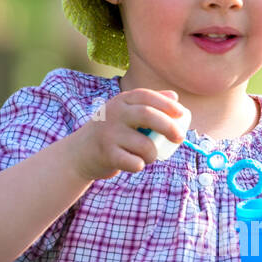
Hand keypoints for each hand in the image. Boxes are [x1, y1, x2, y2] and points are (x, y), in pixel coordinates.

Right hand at [72, 88, 186, 181]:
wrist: (80, 153)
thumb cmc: (111, 131)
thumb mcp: (125, 112)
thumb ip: (148, 103)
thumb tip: (174, 97)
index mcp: (121, 101)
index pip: (147, 96)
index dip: (167, 104)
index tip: (182, 114)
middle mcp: (114, 114)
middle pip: (147, 115)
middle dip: (168, 126)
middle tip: (179, 138)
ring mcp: (109, 134)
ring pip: (145, 145)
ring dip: (153, 154)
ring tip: (149, 156)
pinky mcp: (107, 154)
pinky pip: (134, 162)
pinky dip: (140, 165)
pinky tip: (136, 164)